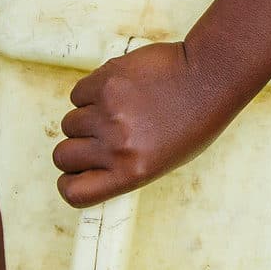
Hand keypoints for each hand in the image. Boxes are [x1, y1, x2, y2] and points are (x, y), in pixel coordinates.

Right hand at [54, 41, 227, 208]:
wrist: (208, 78)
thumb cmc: (192, 121)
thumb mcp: (163, 161)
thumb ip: (123, 167)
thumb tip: (87, 168)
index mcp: (132, 172)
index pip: (75, 192)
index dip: (69, 183)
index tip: (74, 173)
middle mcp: (117, 146)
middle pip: (62, 156)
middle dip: (75, 147)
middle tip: (98, 137)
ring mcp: (108, 113)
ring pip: (70, 123)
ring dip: (87, 117)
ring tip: (119, 110)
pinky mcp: (104, 83)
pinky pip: (78, 94)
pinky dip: (92, 92)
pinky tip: (120, 91)